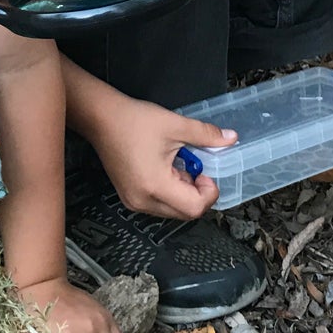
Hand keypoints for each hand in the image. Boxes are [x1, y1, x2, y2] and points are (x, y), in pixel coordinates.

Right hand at [89, 96, 235, 220]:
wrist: (101, 118)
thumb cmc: (134, 121)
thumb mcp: (175, 125)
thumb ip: (206, 135)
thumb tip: (231, 138)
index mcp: (156, 186)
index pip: (195, 208)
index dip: (209, 191)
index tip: (207, 170)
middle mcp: (143, 201)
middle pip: (185, 213)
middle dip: (198, 193)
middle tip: (196, 167)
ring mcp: (134, 202)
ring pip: (172, 211)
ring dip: (184, 193)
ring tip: (179, 165)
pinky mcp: (129, 197)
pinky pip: (159, 205)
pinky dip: (170, 192)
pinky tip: (166, 169)